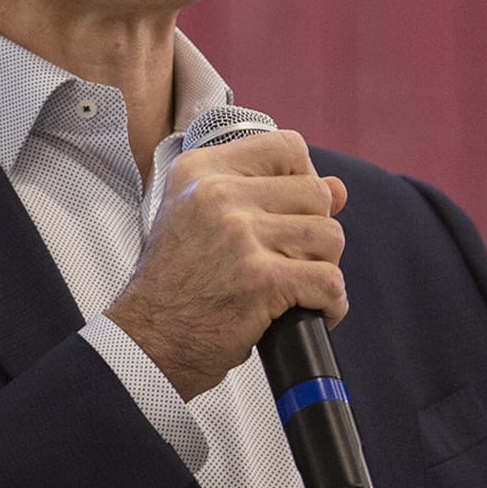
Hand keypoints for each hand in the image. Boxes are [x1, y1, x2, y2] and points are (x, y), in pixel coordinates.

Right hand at [107, 130, 348, 400]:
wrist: (148, 341)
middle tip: (288, 261)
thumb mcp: (202, 220)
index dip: (303, 177)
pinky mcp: (261, 280)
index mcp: (201, 170)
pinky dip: (331, 303)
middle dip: (314, 232)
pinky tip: (312, 312)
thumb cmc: (176, 284)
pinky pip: (329, 281)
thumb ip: (266, 193)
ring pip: (329, 236)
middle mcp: (218, 194)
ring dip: (322, 267)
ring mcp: (240, 236)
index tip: (290, 211)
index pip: (286, 146)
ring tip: (295, 286)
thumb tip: (338, 188)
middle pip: (315, 194)